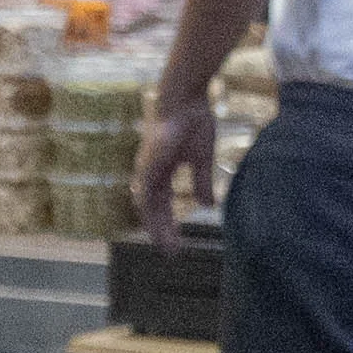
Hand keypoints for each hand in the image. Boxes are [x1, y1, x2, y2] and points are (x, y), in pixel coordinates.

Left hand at [131, 77, 221, 232]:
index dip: (169, 223)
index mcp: (163, 170)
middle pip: (153, 209)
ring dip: (156, 228)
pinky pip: (145, 195)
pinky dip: (150, 213)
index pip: (163, 203)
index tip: (178, 241)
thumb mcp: (201, 159)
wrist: (186, 99)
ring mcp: (147, 169)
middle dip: (162, 231)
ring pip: (146, 206)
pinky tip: (158, 228)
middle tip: (171, 252)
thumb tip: (208, 204)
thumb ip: (201, 182)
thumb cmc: (194, 121)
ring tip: (167, 247)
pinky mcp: (147, 164)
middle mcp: (151, 172)